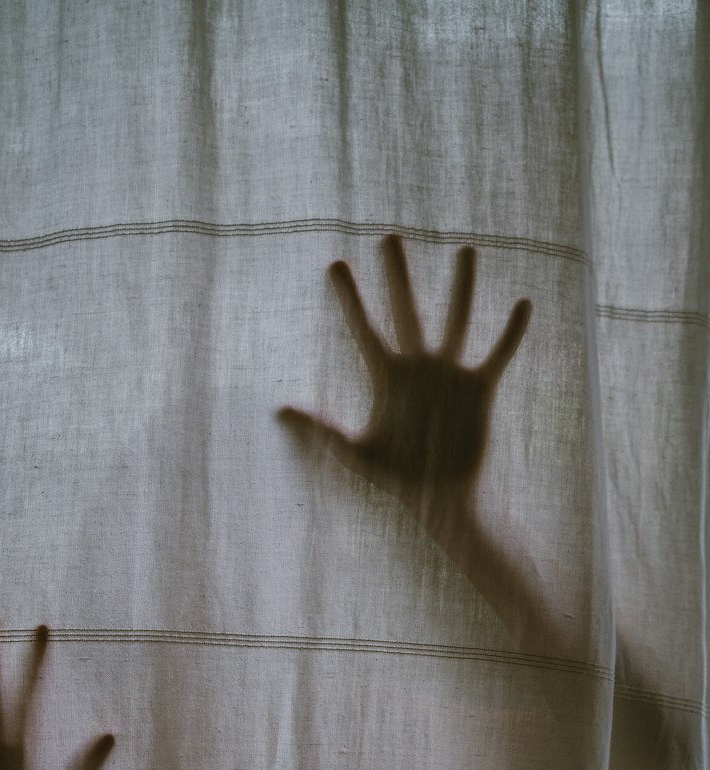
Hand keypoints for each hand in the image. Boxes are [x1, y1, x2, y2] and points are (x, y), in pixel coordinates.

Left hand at [279, 236, 530, 528]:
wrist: (438, 500)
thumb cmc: (395, 480)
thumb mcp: (353, 454)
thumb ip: (320, 429)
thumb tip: (278, 409)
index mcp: (386, 378)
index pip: (363, 329)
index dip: (349, 298)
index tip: (335, 263)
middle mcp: (418, 368)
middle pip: (406, 310)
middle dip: (397, 275)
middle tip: (389, 235)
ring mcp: (450, 376)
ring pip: (456, 320)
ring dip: (461, 287)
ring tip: (464, 248)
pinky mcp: (479, 391)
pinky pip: (497, 355)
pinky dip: (510, 333)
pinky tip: (523, 303)